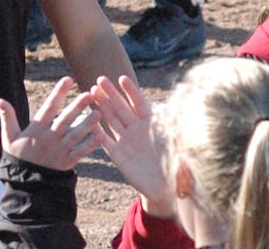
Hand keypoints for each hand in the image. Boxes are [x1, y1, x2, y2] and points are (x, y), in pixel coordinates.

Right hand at [0, 76, 99, 171]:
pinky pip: (80, 152)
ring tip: (99, 112)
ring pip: (76, 135)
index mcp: (36, 130)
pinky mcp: (67, 162)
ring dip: (88, 124)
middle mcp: (49, 139)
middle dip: (77, 106)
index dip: (58, 93)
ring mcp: (59, 151)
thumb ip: (7, 117)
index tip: (68, 80)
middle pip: (65, 120)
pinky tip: (101, 135)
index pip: (48, 107)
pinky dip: (91, 144)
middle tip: (89, 94)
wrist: (26, 183)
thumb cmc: (18, 156)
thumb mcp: (9, 137)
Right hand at [91, 75, 174, 217]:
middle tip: (100, 79)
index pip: (140, 104)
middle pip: (122, 108)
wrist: (167, 189)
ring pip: (111, 120)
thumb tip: (178, 110)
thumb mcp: (179, 146)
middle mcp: (137, 130)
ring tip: (91, 92)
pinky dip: (98, 132)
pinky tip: (90, 121)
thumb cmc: (177, 167)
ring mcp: (127, 141)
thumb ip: (175, 130)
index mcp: (152, 125)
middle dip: (111, 93)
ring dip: (102, 106)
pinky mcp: (118, 156)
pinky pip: (106, 141)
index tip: (122, 78)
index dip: (131, 92)